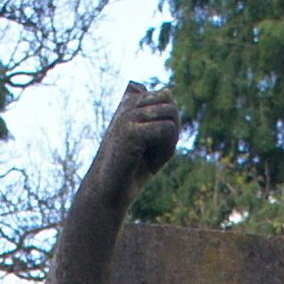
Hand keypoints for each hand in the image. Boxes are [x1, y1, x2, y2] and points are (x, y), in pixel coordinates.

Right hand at [90, 81, 181, 205]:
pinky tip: (150, 161)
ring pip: (170, 114)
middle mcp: (127, 105)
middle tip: (157, 150)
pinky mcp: (130, 131)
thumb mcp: (154, 139)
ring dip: (170, 140)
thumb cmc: (134, 168)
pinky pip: (167, 128)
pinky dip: (166, 149)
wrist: (110, 192)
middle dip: (173, 128)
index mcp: (130, 103)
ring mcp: (127, 117)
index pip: (166, 96)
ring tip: (151, 156)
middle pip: (170, 103)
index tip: (156, 141)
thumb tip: (169, 91)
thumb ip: (164, 116)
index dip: (170, 121)